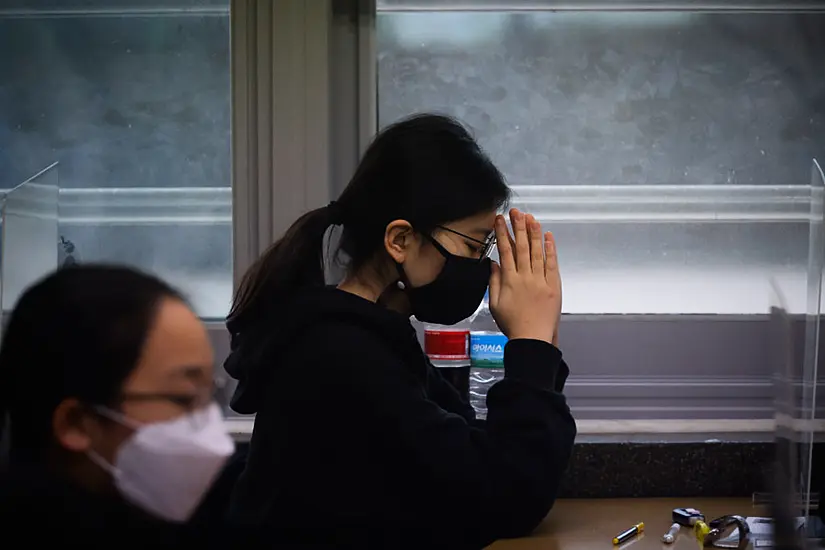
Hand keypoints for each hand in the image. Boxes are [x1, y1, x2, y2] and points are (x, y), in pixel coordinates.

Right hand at [489, 209, 561, 345]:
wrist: (532, 338)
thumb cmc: (512, 324)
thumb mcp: (495, 304)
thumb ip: (493, 282)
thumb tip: (493, 264)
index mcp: (509, 280)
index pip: (505, 250)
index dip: (502, 233)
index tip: (499, 220)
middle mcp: (525, 276)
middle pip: (521, 246)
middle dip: (518, 226)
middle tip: (516, 211)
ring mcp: (540, 280)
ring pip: (537, 251)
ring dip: (534, 233)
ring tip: (531, 217)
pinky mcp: (553, 285)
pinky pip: (552, 264)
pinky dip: (550, 249)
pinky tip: (548, 236)